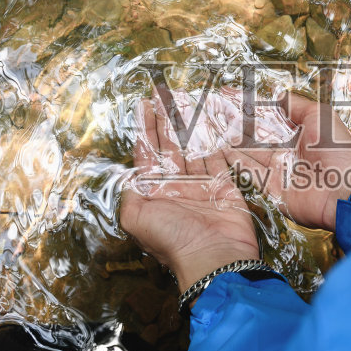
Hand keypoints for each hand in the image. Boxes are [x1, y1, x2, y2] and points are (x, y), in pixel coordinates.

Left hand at [120, 97, 260, 293]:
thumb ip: (129, 193)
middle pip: (168, 145)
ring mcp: (200, 185)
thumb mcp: (136, 218)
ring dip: (187, 123)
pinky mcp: (223, 185)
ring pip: (191, 146)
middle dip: (164, 119)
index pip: (146, 154)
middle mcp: (176, 186)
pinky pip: (217, 156)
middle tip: (162, 94)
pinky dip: (213, 138)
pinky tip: (208, 120)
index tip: (143, 106)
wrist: (214, 256)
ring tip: (182, 99)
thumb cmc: (173, 238)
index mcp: (154, 193)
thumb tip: (127, 174)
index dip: (144, 129)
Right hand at [225, 93, 350, 232]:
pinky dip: (236, 163)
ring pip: (250, 153)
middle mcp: (287, 151)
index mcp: (299, 134)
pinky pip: (251, 174)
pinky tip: (220, 152)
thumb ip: (295, 105)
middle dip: (236, 125)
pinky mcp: (272, 188)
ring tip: (211, 130)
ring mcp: (279, 170)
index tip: (231, 98)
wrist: (345, 189)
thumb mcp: (320, 116)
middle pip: (256, 136)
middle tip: (214, 114)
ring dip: (231, 143)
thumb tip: (277, 95)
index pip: (269, 118)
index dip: (251, 109)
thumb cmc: (338, 150)